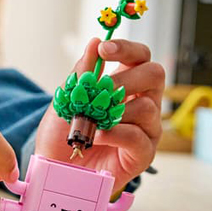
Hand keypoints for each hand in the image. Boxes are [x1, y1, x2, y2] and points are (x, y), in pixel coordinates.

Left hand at [34, 38, 163, 192]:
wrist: (55, 168)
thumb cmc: (64, 133)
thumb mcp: (67, 98)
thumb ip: (82, 72)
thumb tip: (95, 42)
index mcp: (128, 84)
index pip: (140, 56)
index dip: (126, 48)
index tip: (104, 50)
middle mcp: (143, 103)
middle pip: (155, 74)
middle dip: (127, 77)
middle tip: (101, 89)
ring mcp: (146, 129)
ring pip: (147, 107)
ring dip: (114, 111)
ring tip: (90, 120)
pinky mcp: (143, 154)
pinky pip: (138, 137)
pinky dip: (115, 133)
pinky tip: (96, 136)